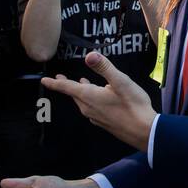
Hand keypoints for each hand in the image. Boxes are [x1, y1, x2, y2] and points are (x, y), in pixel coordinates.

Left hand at [40, 51, 156, 150]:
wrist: (144, 131)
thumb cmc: (133, 105)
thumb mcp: (121, 81)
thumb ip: (104, 67)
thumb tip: (90, 55)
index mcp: (89, 97)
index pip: (67, 88)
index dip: (55, 83)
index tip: (44, 80)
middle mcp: (88, 108)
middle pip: (74, 95)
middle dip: (66, 86)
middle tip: (59, 78)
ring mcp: (96, 117)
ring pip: (83, 102)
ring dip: (79, 92)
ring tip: (80, 84)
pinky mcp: (104, 123)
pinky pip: (91, 108)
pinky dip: (89, 99)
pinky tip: (97, 98)